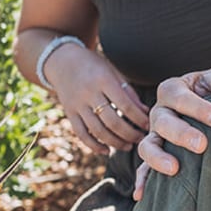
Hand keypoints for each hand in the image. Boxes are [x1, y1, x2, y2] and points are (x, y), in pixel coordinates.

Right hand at [43, 42, 148, 156]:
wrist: (62, 60)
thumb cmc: (94, 66)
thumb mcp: (113, 72)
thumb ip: (128, 92)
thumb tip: (145, 112)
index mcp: (103, 80)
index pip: (125, 105)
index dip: (139, 118)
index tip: (148, 126)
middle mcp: (89, 93)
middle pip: (112, 121)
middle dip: (129, 134)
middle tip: (141, 139)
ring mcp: (77, 104)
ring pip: (97, 131)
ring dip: (115, 142)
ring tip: (128, 146)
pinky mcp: (69, 113)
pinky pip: (81, 134)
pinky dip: (94, 145)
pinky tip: (106, 150)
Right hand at [134, 68, 210, 197]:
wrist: (208, 108)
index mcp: (172, 90)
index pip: (179, 96)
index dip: (198, 108)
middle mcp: (159, 113)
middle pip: (162, 122)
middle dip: (181, 134)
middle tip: (202, 145)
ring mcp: (155, 136)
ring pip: (146, 146)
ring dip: (158, 158)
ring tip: (175, 169)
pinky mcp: (155, 156)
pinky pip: (144, 169)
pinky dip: (142, 181)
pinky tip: (142, 195)